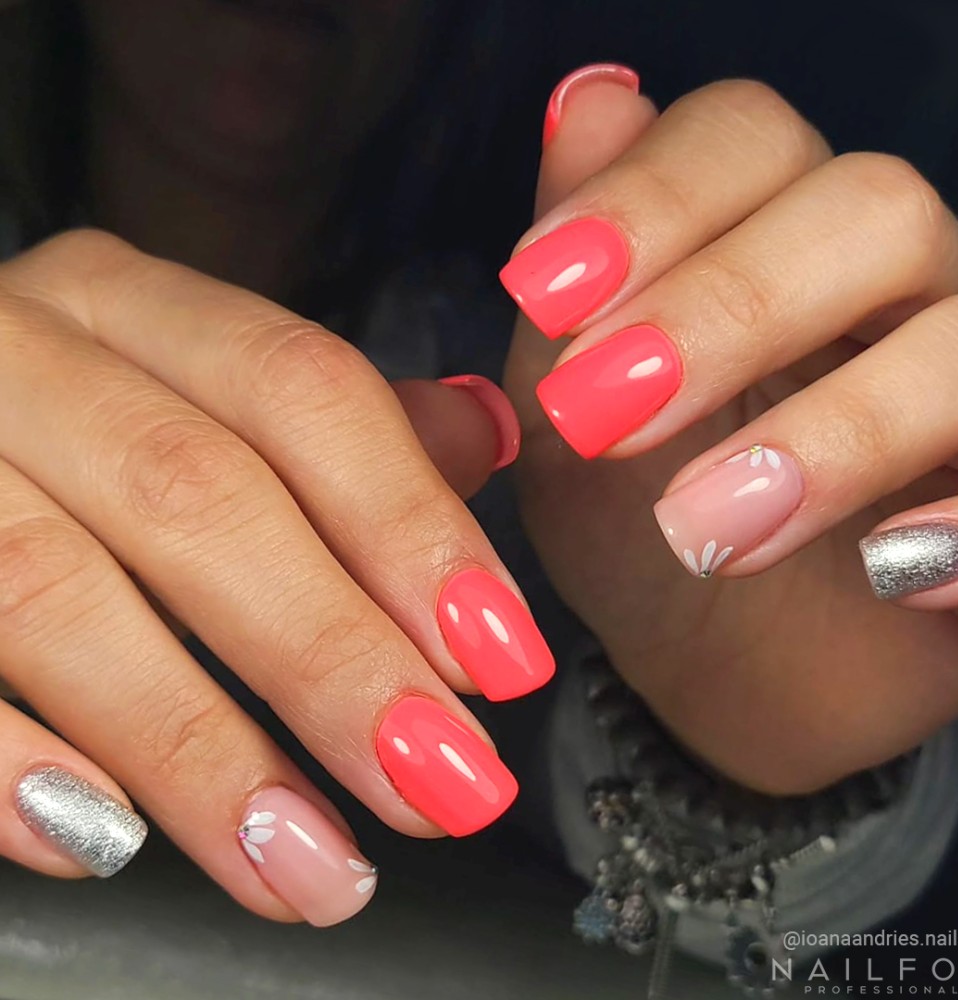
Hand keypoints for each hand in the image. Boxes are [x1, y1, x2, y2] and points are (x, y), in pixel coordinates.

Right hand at [0, 232, 552, 923]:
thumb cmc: (85, 428)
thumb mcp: (204, 394)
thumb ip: (344, 427)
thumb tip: (483, 435)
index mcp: (135, 308)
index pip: (302, 391)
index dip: (412, 526)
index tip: (502, 660)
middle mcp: (21, 356)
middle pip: (196, 496)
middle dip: (331, 657)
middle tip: (440, 785)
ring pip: (56, 595)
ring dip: (200, 750)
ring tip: (312, 866)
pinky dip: (11, 769)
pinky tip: (107, 843)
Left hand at [504, 66, 957, 793]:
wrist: (702, 675)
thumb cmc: (628, 532)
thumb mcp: (568, 412)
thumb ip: (577, 278)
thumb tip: (588, 99)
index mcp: (770, 248)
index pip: (753, 138)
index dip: (651, 196)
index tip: (542, 290)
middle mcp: (891, 297)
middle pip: (875, 210)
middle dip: (729, 305)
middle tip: (602, 413)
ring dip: (830, 433)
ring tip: (700, 527)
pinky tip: (888, 571)